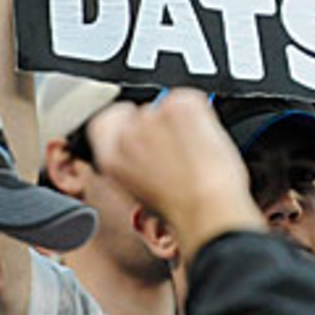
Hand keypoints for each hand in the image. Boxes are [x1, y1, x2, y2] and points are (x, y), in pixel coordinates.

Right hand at [89, 88, 263, 260]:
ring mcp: (152, 117)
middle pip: (142, 112)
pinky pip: (189, 101)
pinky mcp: (179, 106)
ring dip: (182, 123)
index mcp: (111, 159)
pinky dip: (201, 115)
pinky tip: (203, 141)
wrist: (208, 210)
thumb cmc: (184, 213)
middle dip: (162, 127)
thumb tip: (150, 154)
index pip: (105, 121)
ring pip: (166, 106)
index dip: (127, 124)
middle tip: (180, 150)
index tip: (144, 133)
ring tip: (194, 152)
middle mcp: (126, 135)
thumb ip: (137, 166)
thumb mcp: (143, 193)